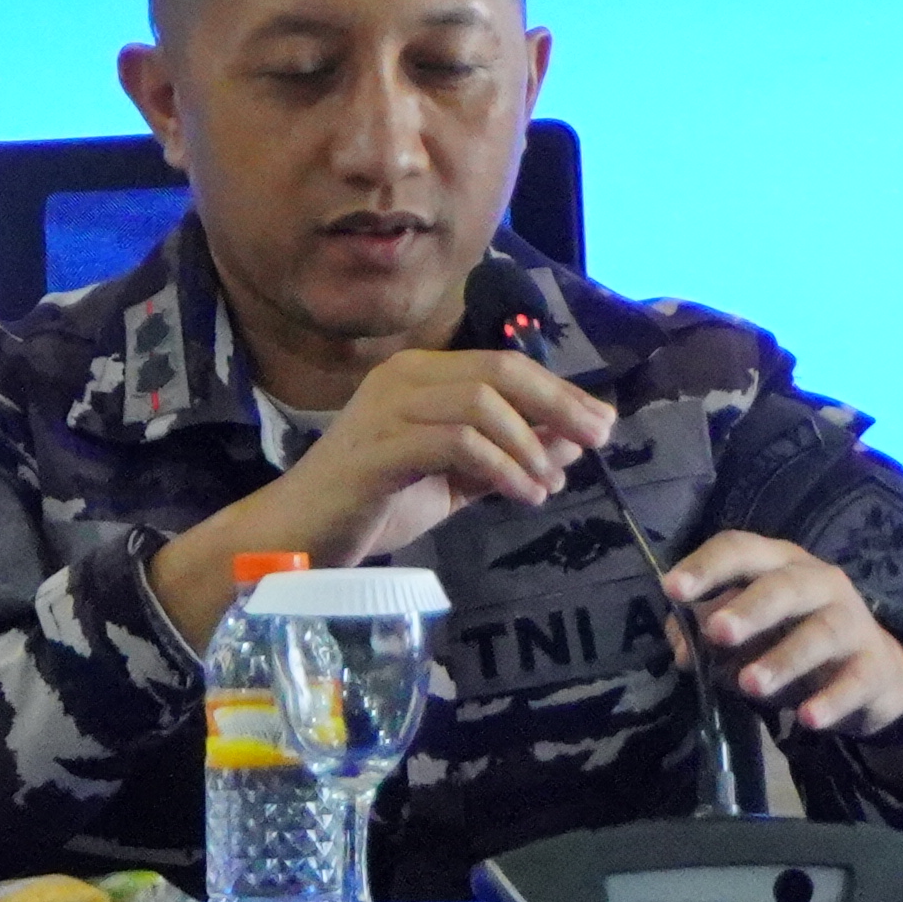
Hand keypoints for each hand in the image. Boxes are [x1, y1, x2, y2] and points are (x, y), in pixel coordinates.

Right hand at [282, 345, 619, 548]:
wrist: (301, 537)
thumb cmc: (374, 504)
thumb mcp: (455, 479)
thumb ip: (506, 458)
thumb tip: (570, 444)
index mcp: (421, 374)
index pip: (504, 364)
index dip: (559, 391)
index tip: (601, 421)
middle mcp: (405, 376)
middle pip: (501, 371)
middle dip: (559, 404)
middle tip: (598, 439)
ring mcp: (389, 407)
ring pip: (482, 402)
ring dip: (529, 445)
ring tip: (547, 484)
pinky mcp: (381, 446)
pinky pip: (459, 442)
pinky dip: (502, 467)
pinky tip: (522, 495)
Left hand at [662, 532, 902, 780]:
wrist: (872, 675)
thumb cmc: (794, 643)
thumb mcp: (748, 637)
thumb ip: (709, 637)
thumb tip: (682, 650)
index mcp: (780, 565)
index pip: (742, 549)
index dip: (707, 566)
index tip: (672, 590)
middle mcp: (820, 584)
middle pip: (786, 586)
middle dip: (750, 608)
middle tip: (717, 632)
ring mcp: (852, 624)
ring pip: (821, 633)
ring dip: (784, 658)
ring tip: (750, 684)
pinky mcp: (874, 668)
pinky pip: (854, 682)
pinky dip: (831, 699)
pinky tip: (807, 718)